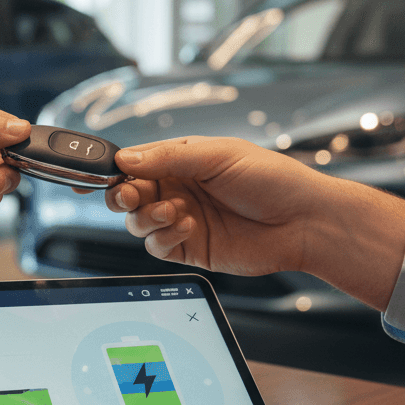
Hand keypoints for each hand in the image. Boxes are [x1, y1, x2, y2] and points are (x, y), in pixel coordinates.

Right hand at [104, 136, 404, 310]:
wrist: (304, 222)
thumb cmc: (272, 179)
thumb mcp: (218, 156)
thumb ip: (169, 157)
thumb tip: (125, 159)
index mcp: (181, 160)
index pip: (134, 163)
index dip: (114, 168)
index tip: (100, 173)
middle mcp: (177, 189)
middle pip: (128, 194)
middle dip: (123, 195)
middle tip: (131, 196)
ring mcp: (181, 220)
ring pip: (138, 222)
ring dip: (147, 217)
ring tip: (174, 211)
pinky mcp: (190, 248)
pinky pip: (158, 247)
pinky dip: (164, 237)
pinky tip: (188, 226)